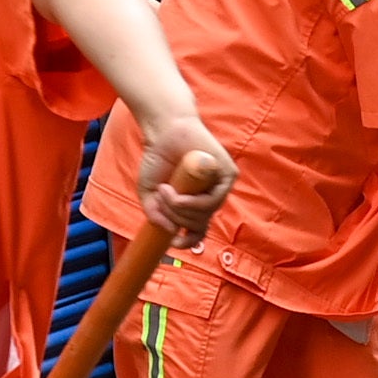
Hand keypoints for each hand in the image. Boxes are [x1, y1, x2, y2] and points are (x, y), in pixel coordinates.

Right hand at [138, 123, 235, 241]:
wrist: (165, 133)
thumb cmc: (159, 160)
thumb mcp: (149, 193)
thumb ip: (155, 215)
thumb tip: (169, 233)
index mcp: (195, 204)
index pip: (199, 231)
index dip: (188, 242)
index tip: (173, 244)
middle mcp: (209, 198)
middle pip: (197, 225)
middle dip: (175, 218)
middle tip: (160, 200)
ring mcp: (220, 187)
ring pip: (204, 215)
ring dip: (179, 209)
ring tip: (164, 191)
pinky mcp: (228, 175)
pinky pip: (212, 201)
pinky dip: (190, 202)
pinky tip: (173, 191)